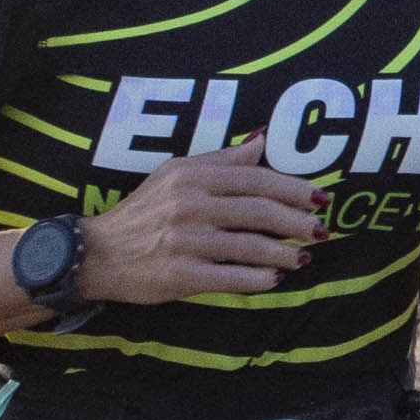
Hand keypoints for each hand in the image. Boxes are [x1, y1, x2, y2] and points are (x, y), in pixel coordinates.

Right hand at [77, 140, 324, 301]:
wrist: (98, 253)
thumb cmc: (143, 211)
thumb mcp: (175, 173)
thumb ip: (221, 159)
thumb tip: (262, 140)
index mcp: (192, 177)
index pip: (256, 179)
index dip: (294, 189)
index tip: (321, 199)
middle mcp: (190, 206)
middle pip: (259, 211)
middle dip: (297, 222)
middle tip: (321, 231)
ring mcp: (185, 242)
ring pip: (250, 246)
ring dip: (284, 253)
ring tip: (303, 258)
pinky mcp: (180, 276)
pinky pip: (230, 278)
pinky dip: (258, 279)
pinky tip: (275, 278)